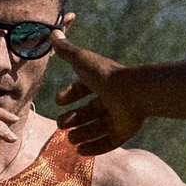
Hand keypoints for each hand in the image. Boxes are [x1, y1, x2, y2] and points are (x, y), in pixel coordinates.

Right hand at [54, 39, 145, 155]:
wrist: (132, 92)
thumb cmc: (105, 75)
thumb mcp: (81, 61)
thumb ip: (66, 50)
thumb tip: (53, 33)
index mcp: (101, 82)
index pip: (82, 89)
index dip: (70, 95)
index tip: (58, 101)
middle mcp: (110, 100)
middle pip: (89, 111)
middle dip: (74, 119)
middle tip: (60, 125)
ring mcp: (119, 117)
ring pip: (98, 128)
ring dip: (82, 134)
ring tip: (70, 140)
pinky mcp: (125, 132)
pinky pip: (108, 142)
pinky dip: (95, 147)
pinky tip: (80, 152)